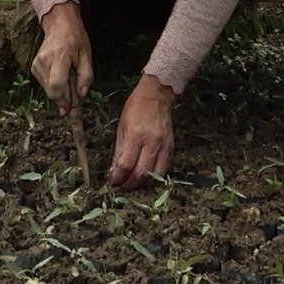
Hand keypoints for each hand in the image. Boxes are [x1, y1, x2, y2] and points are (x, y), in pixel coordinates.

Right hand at [31, 2, 91, 115]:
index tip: (70, 110)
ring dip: (60, 92)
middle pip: (52, 91)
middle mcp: (44, 61)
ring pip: (48, 90)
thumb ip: (85, 77)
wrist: (59, 25)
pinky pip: (45, 85)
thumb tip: (80, 96)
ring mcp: (36, 64)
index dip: (64, 100)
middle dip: (64, 100)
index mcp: (59, 57)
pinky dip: (54, 86)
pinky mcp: (34, 68)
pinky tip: (61, 75)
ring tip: (69, 78)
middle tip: (75, 100)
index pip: (57, 85)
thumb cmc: (76, 39)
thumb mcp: (87, 56)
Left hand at [109, 75, 175, 190]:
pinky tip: (145, 176)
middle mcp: (151, 142)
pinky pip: (164, 169)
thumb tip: (114, 171)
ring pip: (155, 175)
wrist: (157, 95)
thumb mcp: (121, 127)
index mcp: (136, 135)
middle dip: (130, 185)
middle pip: (141, 173)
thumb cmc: (135, 108)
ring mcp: (163, 145)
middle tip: (121, 187)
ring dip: (142, 184)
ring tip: (133, 184)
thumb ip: (119, 151)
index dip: (118, 177)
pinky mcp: (171, 147)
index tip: (112, 181)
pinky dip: (153, 176)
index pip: (126, 164)